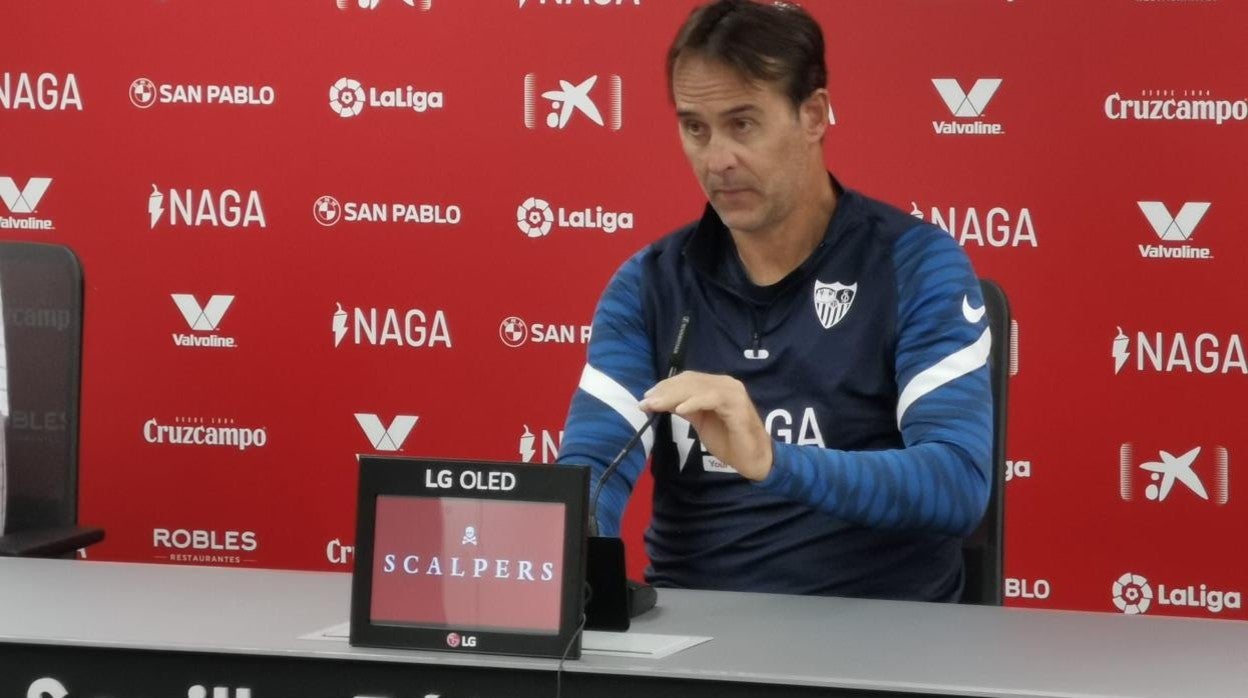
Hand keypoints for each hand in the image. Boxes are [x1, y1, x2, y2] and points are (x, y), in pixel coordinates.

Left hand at [637, 371, 772, 480]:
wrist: (753, 458)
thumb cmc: (729, 441)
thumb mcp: (701, 421)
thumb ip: (685, 407)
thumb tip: (660, 400)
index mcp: (717, 386)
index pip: (687, 380)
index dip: (666, 386)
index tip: (646, 397)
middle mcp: (725, 384)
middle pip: (690, 381)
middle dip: (665, 391)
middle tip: (645, 402)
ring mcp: (733, 393)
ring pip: (698, 388)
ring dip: (674, 396)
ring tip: (655, 405)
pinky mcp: (737, 406)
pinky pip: (712, 399)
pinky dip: (695, 402)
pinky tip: (680, 409)